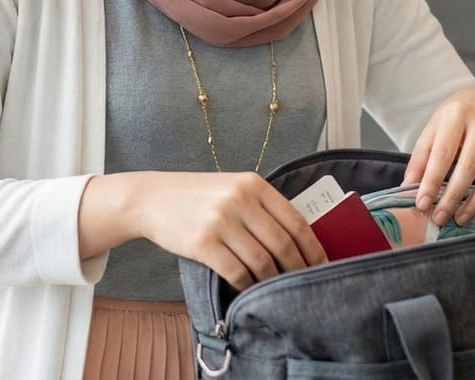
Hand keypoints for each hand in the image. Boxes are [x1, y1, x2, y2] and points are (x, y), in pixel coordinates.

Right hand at [136, 172, 326, 291]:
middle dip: (298, 269)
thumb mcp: (232, 188)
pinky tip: (250, 289)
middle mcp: (240, 200)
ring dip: (273, 280)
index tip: (322, 265)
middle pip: (282, 244)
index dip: (313, 247)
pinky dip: (248, 285)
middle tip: (304, 284)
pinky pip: (236, 272)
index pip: (295, 220)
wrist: (152, 198)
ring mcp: (220, 222)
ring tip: (277, 289)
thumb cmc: (197, 196)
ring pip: (262, 261)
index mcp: (253, 184)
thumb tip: (297, 240)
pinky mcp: (202, 244)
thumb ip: (262, 206)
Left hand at [401, 89, 474, 228]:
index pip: (443, 155)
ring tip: (462, 218)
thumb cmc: (455, 118)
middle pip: (469, 167)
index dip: (432, 183)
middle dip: (454, 198)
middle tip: (441, 218)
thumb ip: (421, 158)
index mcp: (457, 113)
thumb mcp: (433, 130)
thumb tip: (409, 188)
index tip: (423, 204)